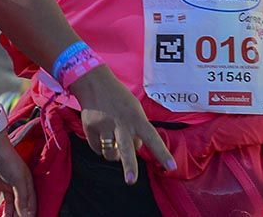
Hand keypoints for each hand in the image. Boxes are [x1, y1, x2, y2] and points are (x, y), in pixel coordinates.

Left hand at [0, 132, 35, 216]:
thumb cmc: (6, 158)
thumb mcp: (17, 179)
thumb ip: (22, 198)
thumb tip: (27, 215)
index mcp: (26, 183)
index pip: (30, 203)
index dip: (30, 213)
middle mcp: (16, 184)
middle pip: (18, 204)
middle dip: (17, 214)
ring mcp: (4, 182)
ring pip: (6, 202)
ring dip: (5, 212)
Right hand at [69, 66, 174, 182]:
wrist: (93, 82)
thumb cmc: (119, 98)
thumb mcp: (135, 109)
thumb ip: (138, 130)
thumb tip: (134, 150)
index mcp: (137, 118)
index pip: (153, 138)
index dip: (163, 154)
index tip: (172, 168)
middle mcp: (121, 124)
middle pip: (127, 149)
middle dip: (129, 166)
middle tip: (131, 181)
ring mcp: (104, 126)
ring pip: (110, 154)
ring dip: (113, 155)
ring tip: (113, 145)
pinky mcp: (89, 128)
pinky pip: (96, 148)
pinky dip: (99, 145)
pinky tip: (100, 133)